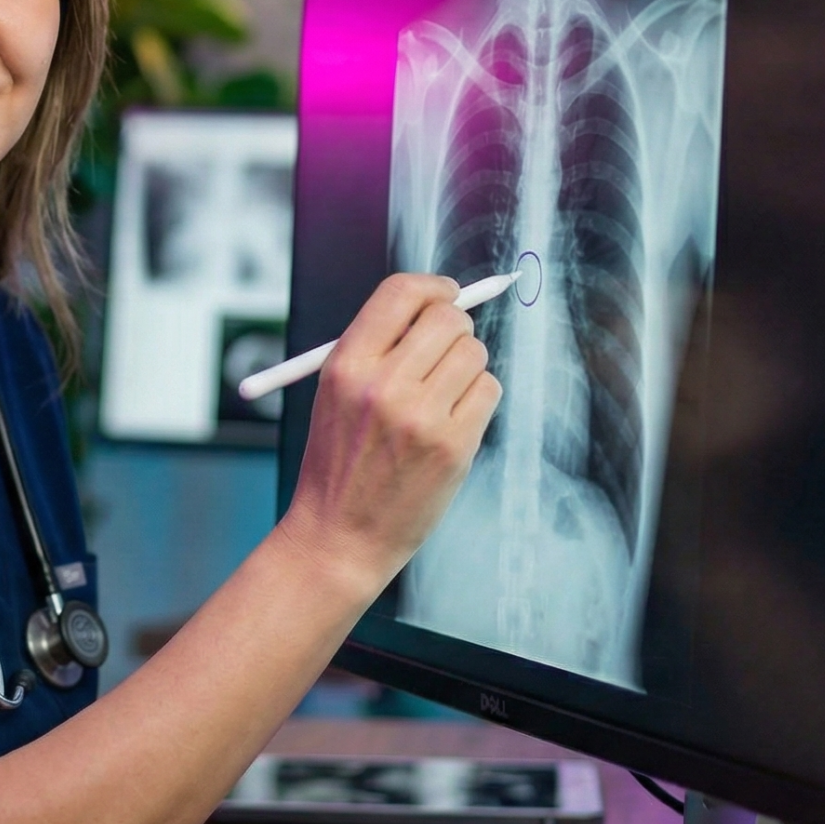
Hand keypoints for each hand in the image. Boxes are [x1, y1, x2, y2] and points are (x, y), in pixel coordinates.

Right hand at [279, 273, 500, 589]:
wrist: (338, 537)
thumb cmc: (339, 463)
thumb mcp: (335, 394)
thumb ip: (378, 347)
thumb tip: (438, 302)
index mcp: (345, 365)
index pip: (400, 292)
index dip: (432, 287)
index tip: (445, 294)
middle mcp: (382, 385)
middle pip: (447, 318)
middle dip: (455, 326)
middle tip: (447, 348)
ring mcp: (420, 417)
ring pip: (474, 353)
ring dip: (467, 367)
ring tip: (440, 398)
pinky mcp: (453, 446)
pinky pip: (489, 390)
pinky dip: (478, 399)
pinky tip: (452, 422)